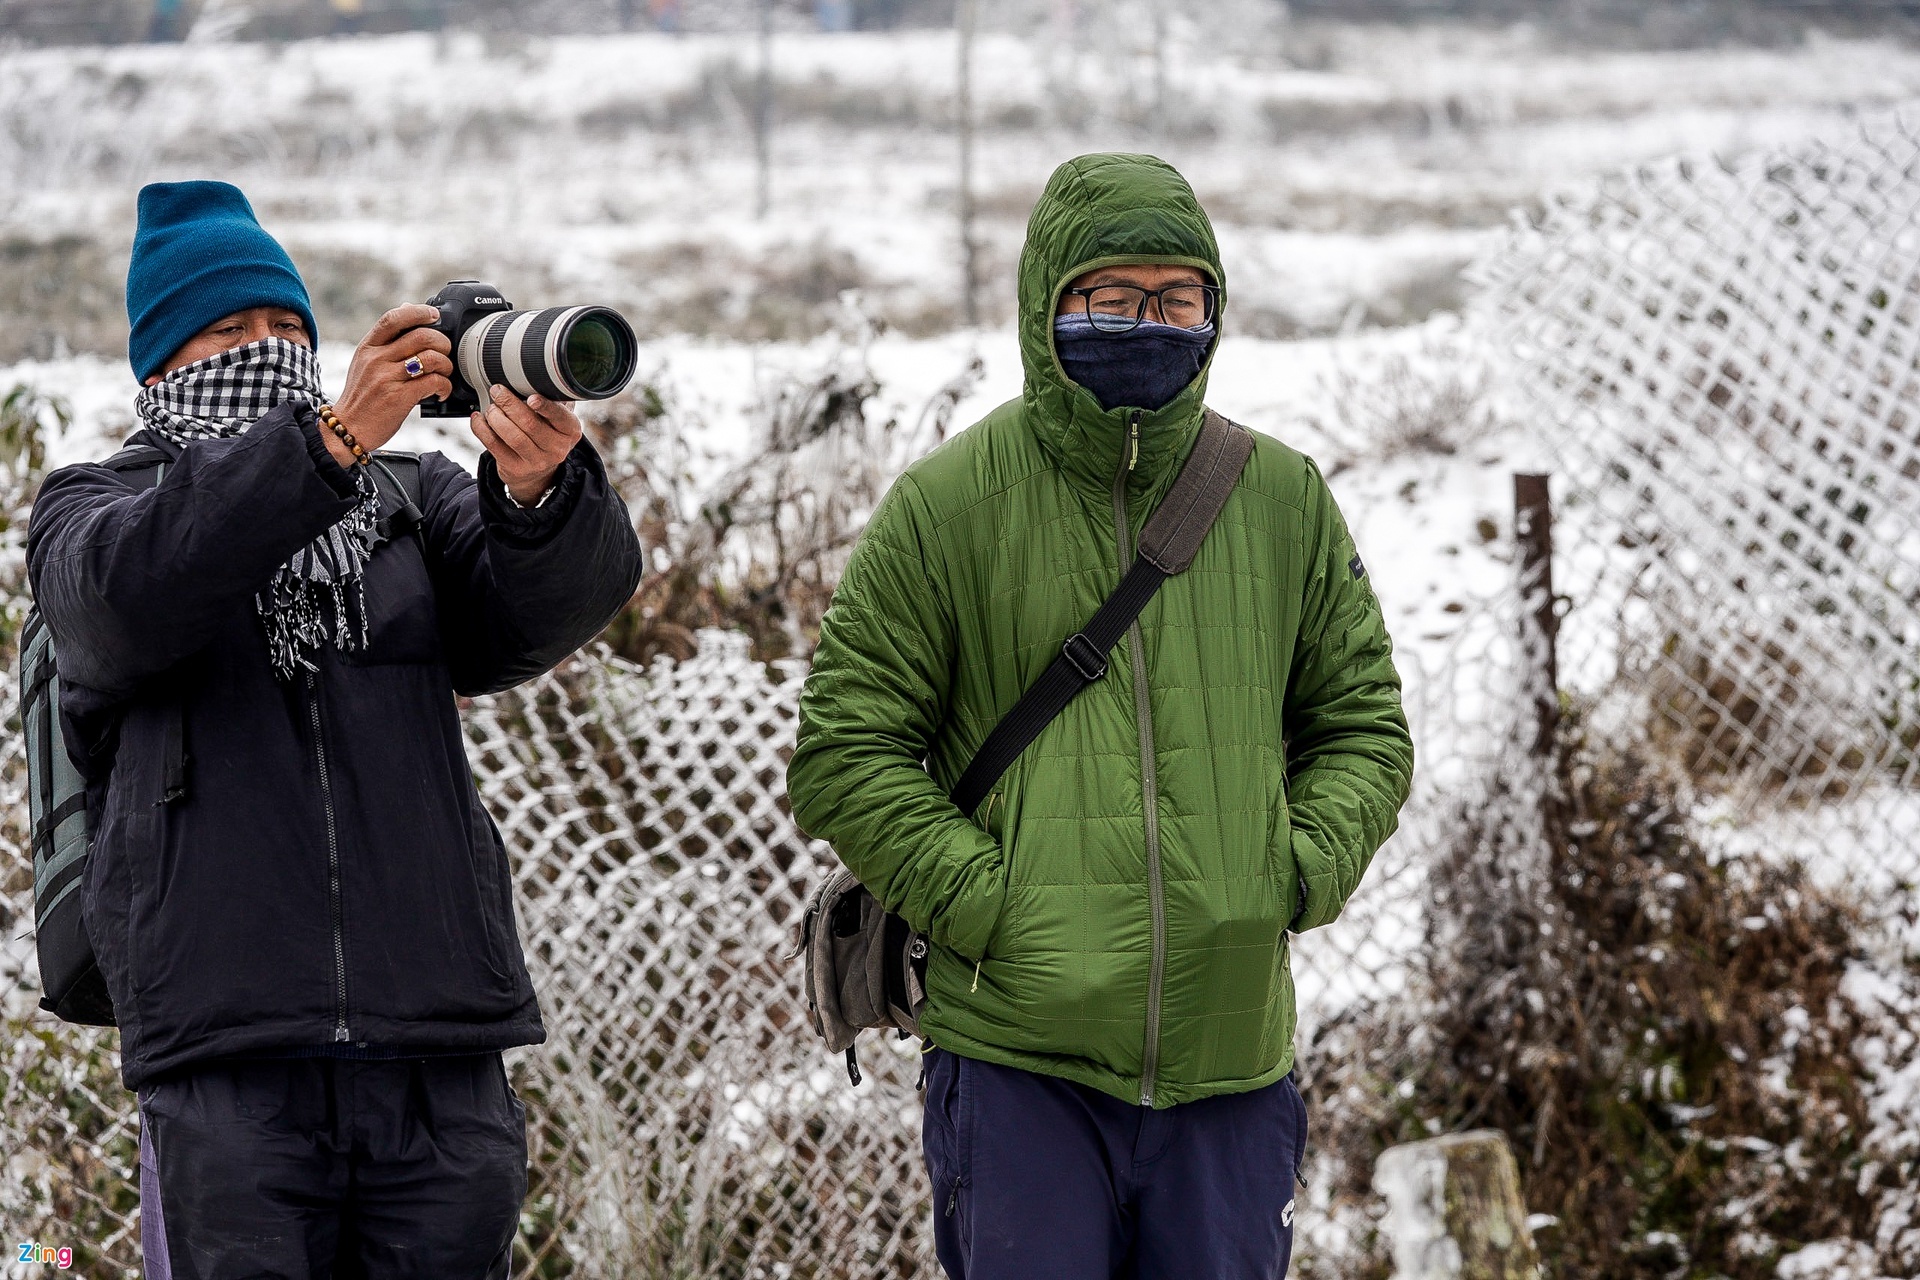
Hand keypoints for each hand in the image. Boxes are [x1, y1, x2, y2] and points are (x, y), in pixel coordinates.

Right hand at [328, 305, 453, 466]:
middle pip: (421, 336)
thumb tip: (406, 308)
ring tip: (445, 373)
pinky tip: (441, 391)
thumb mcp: (365, 362)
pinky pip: (433, 382)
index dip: (419, 312)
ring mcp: (387, 378)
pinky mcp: (400, 398)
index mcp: (368, 347)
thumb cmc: (361, 396)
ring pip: (431, 358)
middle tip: (445, 352)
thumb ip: (385, 339)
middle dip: (442, 342)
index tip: (434, 315)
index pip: (394, 319)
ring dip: (447, 365)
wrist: (348, 428)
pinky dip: (445, 386)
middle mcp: (377, 359)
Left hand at [472, 384, 581, 505]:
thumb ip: (552, 399)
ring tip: (490, 407)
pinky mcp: (515, 469)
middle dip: (509, 404)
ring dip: (496, 416)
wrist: (537, 472)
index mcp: (570, 431)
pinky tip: (479, 419)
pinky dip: (482, 429)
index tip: (530, 397)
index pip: (560, 417)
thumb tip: (536, 374)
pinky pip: (494, 445)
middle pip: (530, 424)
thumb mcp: (557, 419)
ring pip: (512, 436)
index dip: (545, 406)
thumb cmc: (545, 434)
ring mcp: (536, 461)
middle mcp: (557, 448)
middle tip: (497, 391)